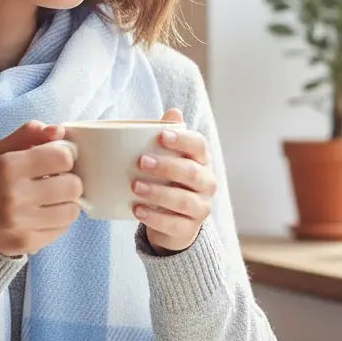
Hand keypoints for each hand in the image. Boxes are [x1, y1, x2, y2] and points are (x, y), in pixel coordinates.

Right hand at [0, 121, 81, 256]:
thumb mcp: (1, 153)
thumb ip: (28, 135)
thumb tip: (58, 130)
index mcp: (8, 167)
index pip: (62, 158)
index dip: (64, 158)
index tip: (56, 162)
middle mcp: (14, 195)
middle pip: (73, 185)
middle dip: (69, 182)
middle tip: (56, 183)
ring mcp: (21, 222)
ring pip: (72, 210)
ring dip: (66, 204)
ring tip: (51, 200)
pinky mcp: (27, 243)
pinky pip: (62, 229)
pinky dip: (58, 221)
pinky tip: (43, 216)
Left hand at [132, 108, 216, 253]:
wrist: (172, 221)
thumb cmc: (168, 181)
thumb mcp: (166, 158)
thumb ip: (167, 136)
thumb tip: (173, 111)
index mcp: (201, 161)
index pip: (199, 146)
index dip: (182, 140)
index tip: (161, 135)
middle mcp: (207, 184)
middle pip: (193, 173)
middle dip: (167, 167)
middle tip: (141, 162)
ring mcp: (201, 208)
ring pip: (185, 201)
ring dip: (159, 193)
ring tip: (135, 187)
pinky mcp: (189, 229)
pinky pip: (175, 224)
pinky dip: (155, 217)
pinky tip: (137, 210)